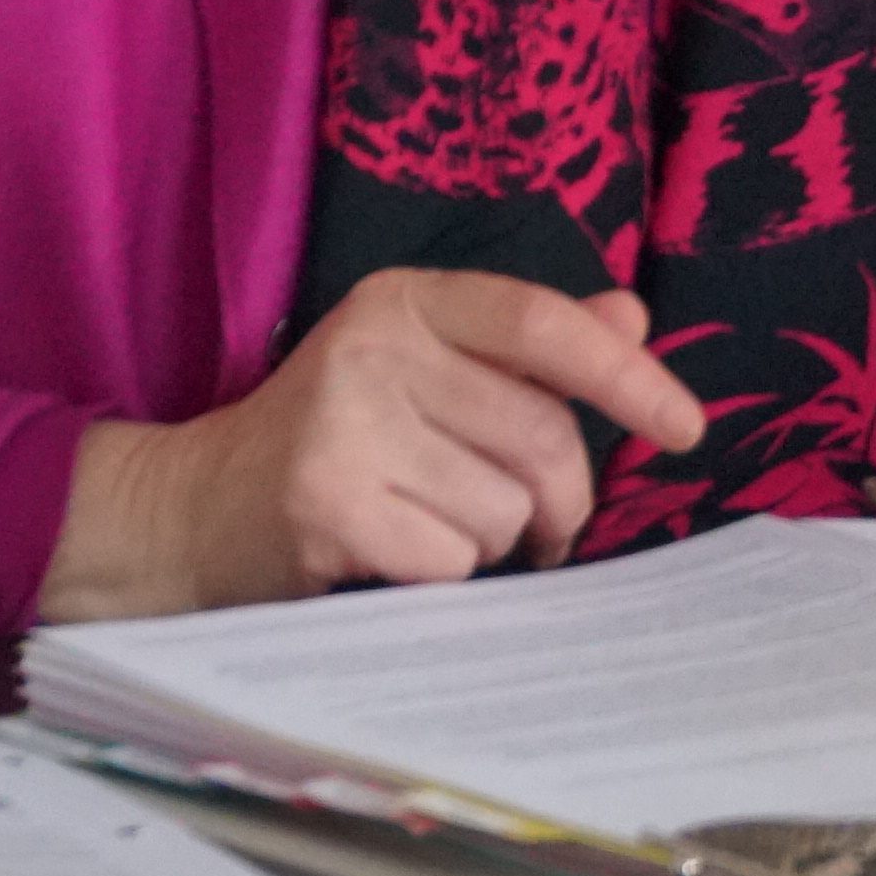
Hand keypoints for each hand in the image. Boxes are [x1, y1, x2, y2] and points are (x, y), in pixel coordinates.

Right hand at [35, 271, 709, 620]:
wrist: (190, 509)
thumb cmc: (333, 437)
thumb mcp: (422, 367)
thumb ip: (527, 345)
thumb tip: (631, 320)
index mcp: (407, 301)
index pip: (544, 325)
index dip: (628, 376)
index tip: (685, 427)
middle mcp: (374, 349)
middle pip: (542, 437)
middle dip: (560, 499)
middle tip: (539, 524)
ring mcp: (343, 427)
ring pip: (503, 509)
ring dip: (488, 539)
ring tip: (428, 524)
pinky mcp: (325, 507)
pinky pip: (452, 560)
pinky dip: (440, 574)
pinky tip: (391, 555)